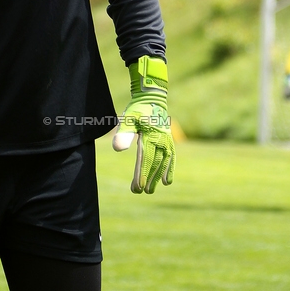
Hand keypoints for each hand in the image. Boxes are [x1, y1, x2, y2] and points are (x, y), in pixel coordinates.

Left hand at [112, 56, 174, 193]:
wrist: (152, 98)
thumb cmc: (137, 109)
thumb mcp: (128, 118)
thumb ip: (124, 134)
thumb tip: (118, 149)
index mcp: (150, 136)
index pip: (145, 159)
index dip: (141, 174)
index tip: (137, 187)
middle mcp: (161, 140)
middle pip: (154, 164)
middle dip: (147, 179)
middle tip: (141, 192)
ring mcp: (167, 141)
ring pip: (163, 163)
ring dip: (157, 177)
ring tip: (151, 191)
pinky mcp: (169, 141)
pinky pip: (171, 158)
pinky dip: (170, 170)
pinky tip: (167, 182)